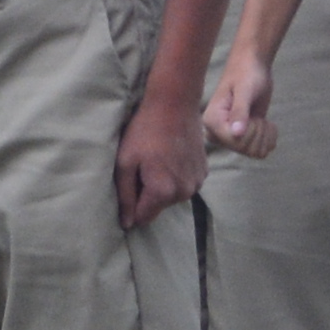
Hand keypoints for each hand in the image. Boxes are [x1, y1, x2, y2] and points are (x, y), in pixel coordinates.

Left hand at [117, 88, 205, 229]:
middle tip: (140, 168)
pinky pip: (184, 184)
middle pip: (157, 207)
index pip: (143, 217)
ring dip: (162, 186)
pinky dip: (175, 177)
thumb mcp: (125, 162)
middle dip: (146, 194)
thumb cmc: (144, 132)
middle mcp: (184, 192)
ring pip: (171, 197)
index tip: (126, 188)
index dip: (130, 208)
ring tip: (155, 161)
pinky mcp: (204, 173)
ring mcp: (197, 183)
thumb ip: (125, 196)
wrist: (174, 105)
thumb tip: (127, 224)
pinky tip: (169, 157)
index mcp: (163, 192)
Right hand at [205, 46, 275, 160]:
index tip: (251, 114)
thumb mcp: (244, 91)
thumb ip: (240, 112)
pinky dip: (270, 138)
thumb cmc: (247, 74)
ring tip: (260, 118)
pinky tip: (265, 123)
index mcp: (211, 121)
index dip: (250, 131)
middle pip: (246, 150)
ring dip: (265, 135)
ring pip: (256, 153)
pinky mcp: (245, 137)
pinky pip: (262, 151)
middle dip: (259, 132)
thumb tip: (236, 134)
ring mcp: (232, 136)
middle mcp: (218, 132)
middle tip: (256, 114)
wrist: (253, 66)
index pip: (235, 143)